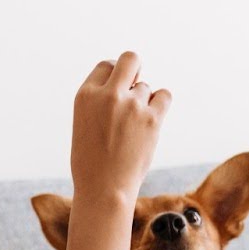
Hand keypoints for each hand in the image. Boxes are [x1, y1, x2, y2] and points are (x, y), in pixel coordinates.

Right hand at [70, 50, 170, 203]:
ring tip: (132, 130)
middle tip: (133, 88)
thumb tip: (130, 81)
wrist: (103, 190)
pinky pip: (164, 95)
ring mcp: (132, 105)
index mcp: (85, 96)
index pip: (106, 66)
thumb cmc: (91, 162)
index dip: (114, 78)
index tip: (115, 92)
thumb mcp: (84, 123)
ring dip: (142, 103)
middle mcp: (108, 95)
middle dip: (134, 69)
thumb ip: (101, 100)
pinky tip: (150, 121)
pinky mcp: (153, 118)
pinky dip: (160, 105)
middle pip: (130, 59)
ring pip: (146, 87)